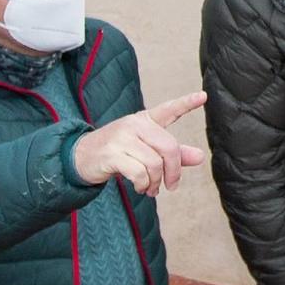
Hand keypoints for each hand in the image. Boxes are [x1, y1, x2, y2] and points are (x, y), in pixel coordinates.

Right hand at [72, 92, 207, 194]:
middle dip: (174, 172)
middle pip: (169, 148)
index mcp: (145, 120)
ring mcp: (122, 138)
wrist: (81, 157)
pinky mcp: (112, 154)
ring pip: (154, 163)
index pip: (169, 109)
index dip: (186, 103)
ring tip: (150, 189)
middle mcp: (135, 125)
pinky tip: (140, 187)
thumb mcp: (146, 149)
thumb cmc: (118, 152)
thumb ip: (173, 153)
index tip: (203, 96)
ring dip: (155, 182)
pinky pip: (139, 173)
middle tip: (171, 185)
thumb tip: (200, 157)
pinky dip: (143, 185)